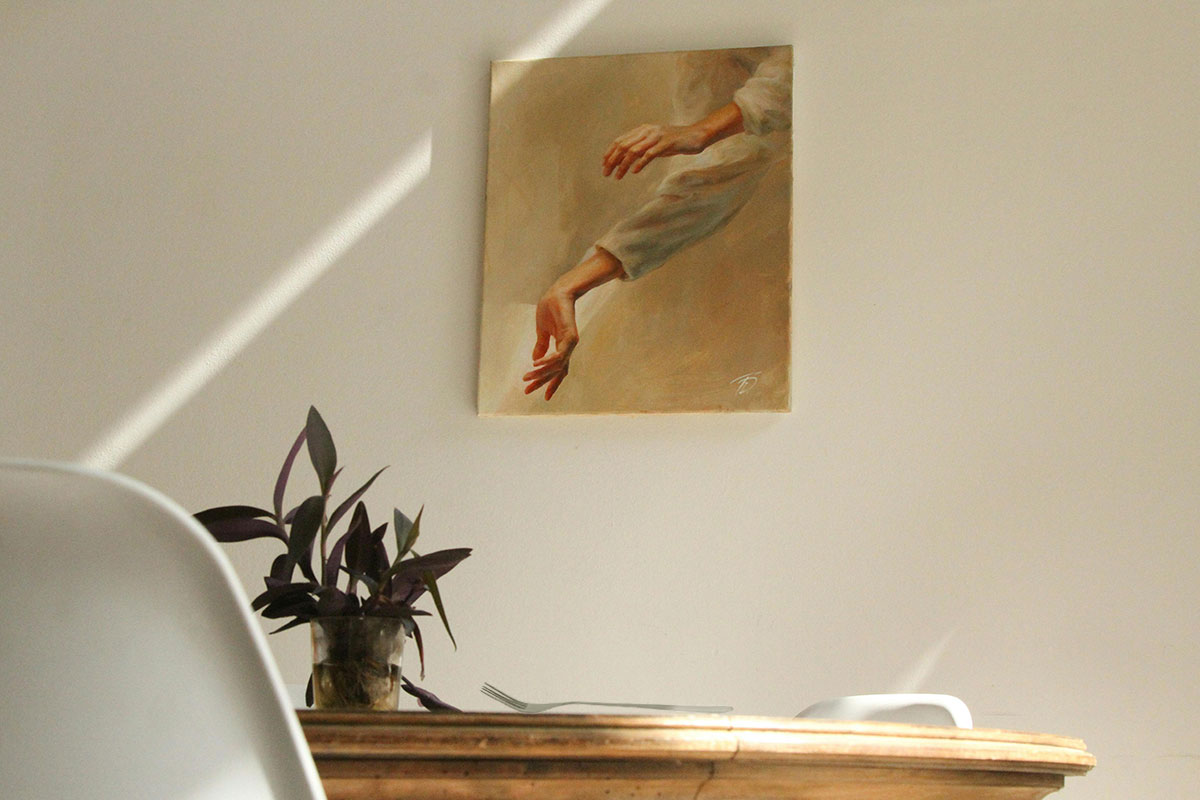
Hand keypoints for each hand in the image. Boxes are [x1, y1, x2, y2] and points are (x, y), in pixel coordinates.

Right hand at [523, 286, 577, 399]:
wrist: (558, 293)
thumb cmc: (552, 309)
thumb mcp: (542, 331)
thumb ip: (541, 346)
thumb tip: (535, 361)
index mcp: (562, 348)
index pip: (558, 371)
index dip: (551, 383)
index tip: (545, 397)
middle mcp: (568, 348)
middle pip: (556, 372)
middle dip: (541, 382)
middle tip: (527, 390)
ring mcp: (570, 343)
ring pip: (557, 365)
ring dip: (541, 372)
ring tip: (527, 377)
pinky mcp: (569, 336)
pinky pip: (558, 354)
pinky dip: (547, 360)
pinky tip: (536, 364)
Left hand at [601, 103, 744, 179]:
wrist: (695, 136)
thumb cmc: (675, 142)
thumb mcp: (655, 144)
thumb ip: (642, 148)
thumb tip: (627, 159)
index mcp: (642, 130)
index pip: (620, 140)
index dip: (610, 153)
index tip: (604, 165)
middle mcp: (647, 131)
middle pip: (623, 146)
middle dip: (612, 160)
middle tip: (606, 173)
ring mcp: (657, 137)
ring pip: (634, 150)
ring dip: (623, 165)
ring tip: (617, 176)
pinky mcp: (666, 144)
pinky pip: (650, 154)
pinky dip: (640, 163)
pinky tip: (634, 172)